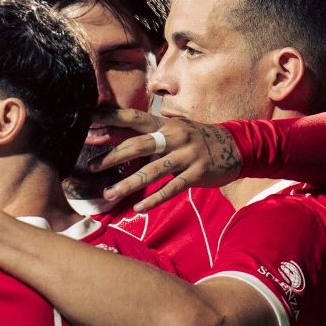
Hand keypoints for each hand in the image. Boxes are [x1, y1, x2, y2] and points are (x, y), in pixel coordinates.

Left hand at [92, 109, 240, 211]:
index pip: (133, 117)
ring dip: (129, 183)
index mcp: (164, 124)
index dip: (111, 117)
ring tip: (109, 193)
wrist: (236, 146)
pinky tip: (138, 208)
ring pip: (152, 171)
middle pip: (139, 145)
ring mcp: (186, 156)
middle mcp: (174, 137)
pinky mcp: (197, 173)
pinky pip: (172, 188)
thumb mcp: (171, 131)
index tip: (89, 118)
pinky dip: (155, 199)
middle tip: (93, 166)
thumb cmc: (194, 139)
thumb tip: (109, 135)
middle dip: (114, 156)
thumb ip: (144, 135)